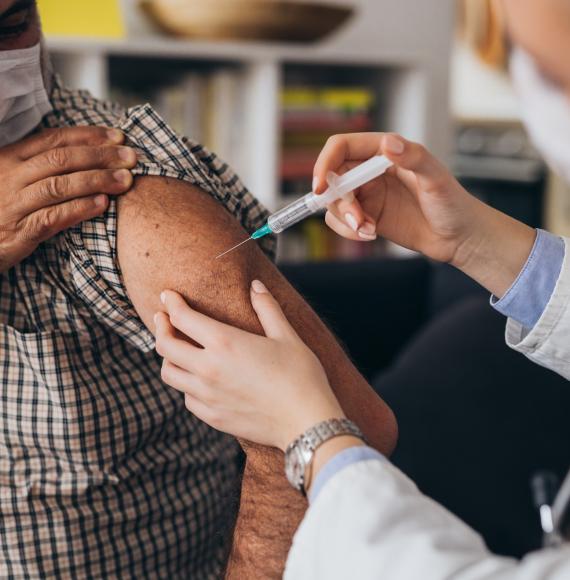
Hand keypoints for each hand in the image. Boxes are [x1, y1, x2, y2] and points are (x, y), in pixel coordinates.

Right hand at [0, 126, 136, 272]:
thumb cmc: (1, 209)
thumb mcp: (15, 180)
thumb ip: (43, 167)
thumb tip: (88, 153)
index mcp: (10, 158)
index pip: (54, 139)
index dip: (89, 136)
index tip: (119, 137)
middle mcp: (11, 177)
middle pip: (61, 159)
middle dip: (101, 156)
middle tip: (131, 158)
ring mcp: (14, 204)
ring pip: (59, 185)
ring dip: (97, 180)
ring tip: (125, 180)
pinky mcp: (19, 231)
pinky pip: (53, 217)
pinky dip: (80, 209)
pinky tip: (103, 205)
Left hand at [154, 281, 344, 450]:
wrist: (306, 422)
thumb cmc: (301, 375)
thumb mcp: (286, 335)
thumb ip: (267, 308)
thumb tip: (255, 285)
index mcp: (225, 342)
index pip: (182, 318)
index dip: (171, 303)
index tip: (167, 295)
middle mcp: (208, 368)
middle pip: (165, 346)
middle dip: (160, 327)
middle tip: (162, 318)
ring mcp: (207, 395)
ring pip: (169, 374)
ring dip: (168, 357)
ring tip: (176, 349)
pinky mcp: (212, 417)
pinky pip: (186, 397)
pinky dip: (185, 384)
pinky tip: (197, 379)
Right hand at [313, 132, 535, 296]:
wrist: (459, 237)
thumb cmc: (453, 204)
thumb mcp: (436, 178)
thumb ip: (413, 157)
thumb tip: (388, 144)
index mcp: (384, 152)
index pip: (341, 147)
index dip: (325, 163)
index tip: (320, 186)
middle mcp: (371, 171)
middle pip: (333, 178)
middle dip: (339, 201)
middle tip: (357, 220)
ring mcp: (367, 195)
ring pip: (334, 202)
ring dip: (345, 219)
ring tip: (368, 230)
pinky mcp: (367, 217)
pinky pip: (341, 222)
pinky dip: (349, 231)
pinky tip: (371, 234)